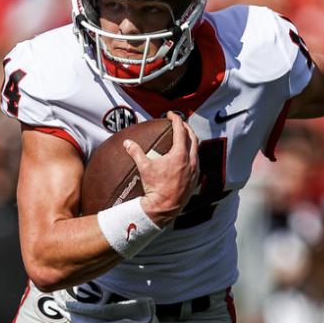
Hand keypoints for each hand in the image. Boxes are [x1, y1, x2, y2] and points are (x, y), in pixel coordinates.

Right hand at [125, 111, 199, 225]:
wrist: (164, 208)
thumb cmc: (155, 188)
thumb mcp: (144, 168)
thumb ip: (136, 152)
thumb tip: (127, 143)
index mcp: (180, 155)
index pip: (180, 130)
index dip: (176, 119)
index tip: (171, 114)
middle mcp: (191, 160)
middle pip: (192, 137)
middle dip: (186, 127)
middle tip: (179, 123)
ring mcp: (195, 170)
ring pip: (196, 149)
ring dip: (190, 141)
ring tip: (183, 138)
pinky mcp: (195, 179)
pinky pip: (196, 161)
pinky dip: (192, 154)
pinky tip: (185, 157)